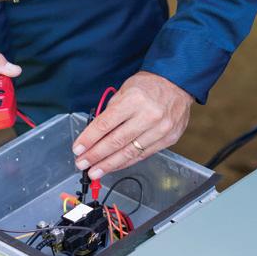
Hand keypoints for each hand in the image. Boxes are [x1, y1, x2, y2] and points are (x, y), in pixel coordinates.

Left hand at [73, 71, 193, 179]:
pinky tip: (114, 166)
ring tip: (95, 172)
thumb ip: (111, 111)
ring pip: (130, 152)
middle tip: (82, 164)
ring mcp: (160, 129)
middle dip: (96, 155)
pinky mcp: (168, 139)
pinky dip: (126, 162)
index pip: (106, 124)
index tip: (78, 149)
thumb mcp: (125, 89)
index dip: (89, 139)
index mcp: (134, 99)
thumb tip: (95, 134)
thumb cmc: (150, 85)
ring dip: (109, 164)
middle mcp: (148, 116)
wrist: (179, 83)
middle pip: (116, 141)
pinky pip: (143, 155)